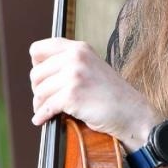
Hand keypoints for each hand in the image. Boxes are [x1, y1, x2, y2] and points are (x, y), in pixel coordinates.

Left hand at [29, 38, 157, 150]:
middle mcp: (75, 58)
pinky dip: (42, 116)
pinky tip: (42, 120)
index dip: (37, 65)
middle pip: (35, 73)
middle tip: (45, 99)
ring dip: (39, 105)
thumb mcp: (91, 66)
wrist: (132, 112)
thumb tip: (38, 72)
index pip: (38, 49)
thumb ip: (69, 63)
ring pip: (39, 92)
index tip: (43, 78)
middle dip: (38, 89)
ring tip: (44, 110)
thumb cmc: (111, 94)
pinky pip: (46, 107)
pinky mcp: (72, 95)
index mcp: (78, 48)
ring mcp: (74, 76)